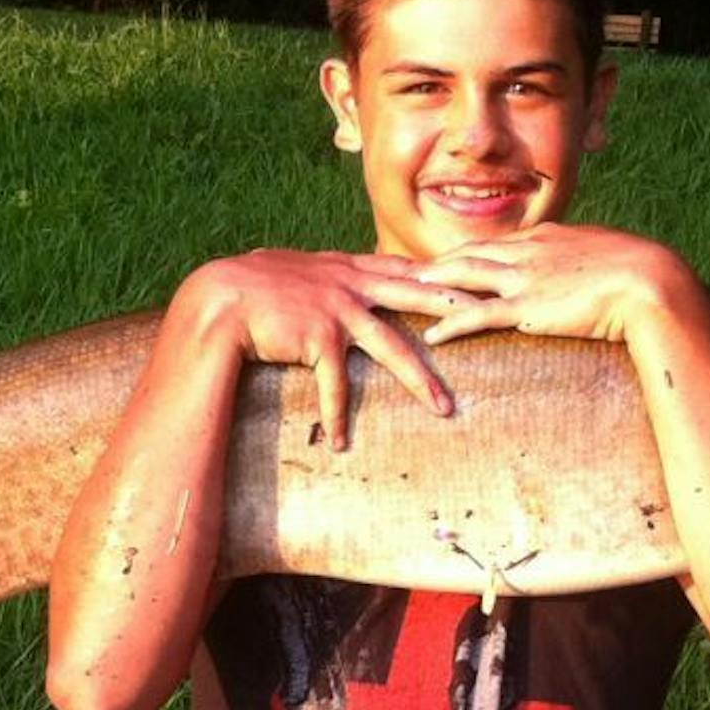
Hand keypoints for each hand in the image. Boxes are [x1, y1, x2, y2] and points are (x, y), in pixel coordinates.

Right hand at [175, 249, 471, 448]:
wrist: (219, 298)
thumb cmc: (247, 284)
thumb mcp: (290, 268)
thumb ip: (316, 273)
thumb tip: (320, 271)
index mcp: (344, 268)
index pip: (400, 268)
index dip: (436, 272)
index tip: (469, 276)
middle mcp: (348, 286)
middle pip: (414, 297)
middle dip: (454, 307)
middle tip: (490, 316)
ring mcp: (336, 311)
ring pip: (392, 348)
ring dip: (420, 381)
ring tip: (444, 408)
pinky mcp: (319, 339)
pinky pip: (336, 384)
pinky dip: (336, 415)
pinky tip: (340, 442)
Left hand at [412, 223, 702, 346]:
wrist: (652, 281)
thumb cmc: (643, 272)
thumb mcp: (609, 256)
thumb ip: (587, 261)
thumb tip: (587, 273)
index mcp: (550, 236)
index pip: (499, 243)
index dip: (471, 251)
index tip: (451, 258)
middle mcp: (530, 251)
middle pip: (471, 252)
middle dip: (439, 260)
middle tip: (409, 267)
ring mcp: (525, 277)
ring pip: (465, 275)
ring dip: (433, 282)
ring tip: (408, 289)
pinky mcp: (527, 307)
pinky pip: (479, 315)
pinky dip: (452, 324)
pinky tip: (434, 334)